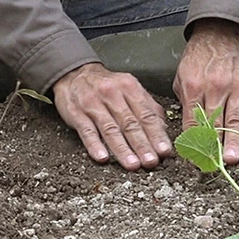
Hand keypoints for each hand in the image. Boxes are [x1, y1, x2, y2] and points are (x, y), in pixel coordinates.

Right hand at [52, 60, 172, 169]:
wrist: (73, 74)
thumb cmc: (105, 85)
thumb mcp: (129, 88)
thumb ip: (147, 107)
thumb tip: (163, 129)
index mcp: (129, 87)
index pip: (146, 114)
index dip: (157, 134)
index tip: (164, 151)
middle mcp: (111, 94)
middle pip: (130, 123)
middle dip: (142, 145)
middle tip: (151, 161)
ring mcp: (92, 104)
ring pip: (110, 129)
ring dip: (122, 149)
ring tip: (132, 164)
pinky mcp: (76, 113)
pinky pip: (87, 131)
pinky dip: (95, 145)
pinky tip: (102, 157)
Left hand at [173, 20, 238, 164]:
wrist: (223, 33)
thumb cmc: (199, 56)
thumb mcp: (182, 75)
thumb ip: (185, 100)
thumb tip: (187, 126)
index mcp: (193, 87)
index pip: (191, 120)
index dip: (192, 141)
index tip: (192, 158)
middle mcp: (215, 90)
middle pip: (213, 125)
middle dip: (212, 147)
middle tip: (213, 166)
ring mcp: (236, 90)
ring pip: (235, 122)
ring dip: (233, 143)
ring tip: (231, 161)